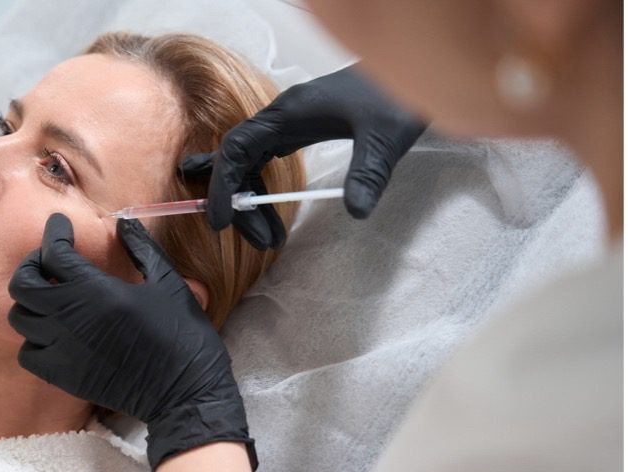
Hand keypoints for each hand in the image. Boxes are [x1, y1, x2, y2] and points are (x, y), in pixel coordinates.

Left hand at [8, 213, 255, 471]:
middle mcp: (70, 317)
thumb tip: (123, 222)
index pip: (54, 252)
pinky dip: (33, 339)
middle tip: (50, 263)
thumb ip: (141, 249)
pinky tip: (54, 333)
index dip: (55, 232)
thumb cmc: (182, 334)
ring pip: (20, 317)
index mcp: (97, 290)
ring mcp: (62, 349)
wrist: (184, 392)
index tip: (60, 226)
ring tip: (52, 298)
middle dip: (32, 266)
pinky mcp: (62, 376)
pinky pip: (27, 353)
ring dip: (31, 303)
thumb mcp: (168, 283)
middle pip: (23, 283)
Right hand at [183, 64, 426, 249]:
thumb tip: (356, 212)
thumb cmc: (398, 95)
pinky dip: (265, 189)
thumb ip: (368, 173)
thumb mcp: (386, 137)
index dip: (224, 185)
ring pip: (252, 164)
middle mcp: (282, 116)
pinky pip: (267, 161)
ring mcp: (290, 122)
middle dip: (242, 203)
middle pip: (239, 161)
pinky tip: (274, 209)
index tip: (222, 220)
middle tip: (263, 241)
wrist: (413, 67)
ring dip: (254, 201)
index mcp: (289, 112)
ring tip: (271, 236)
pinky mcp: (302, 129)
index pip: (236, 148)